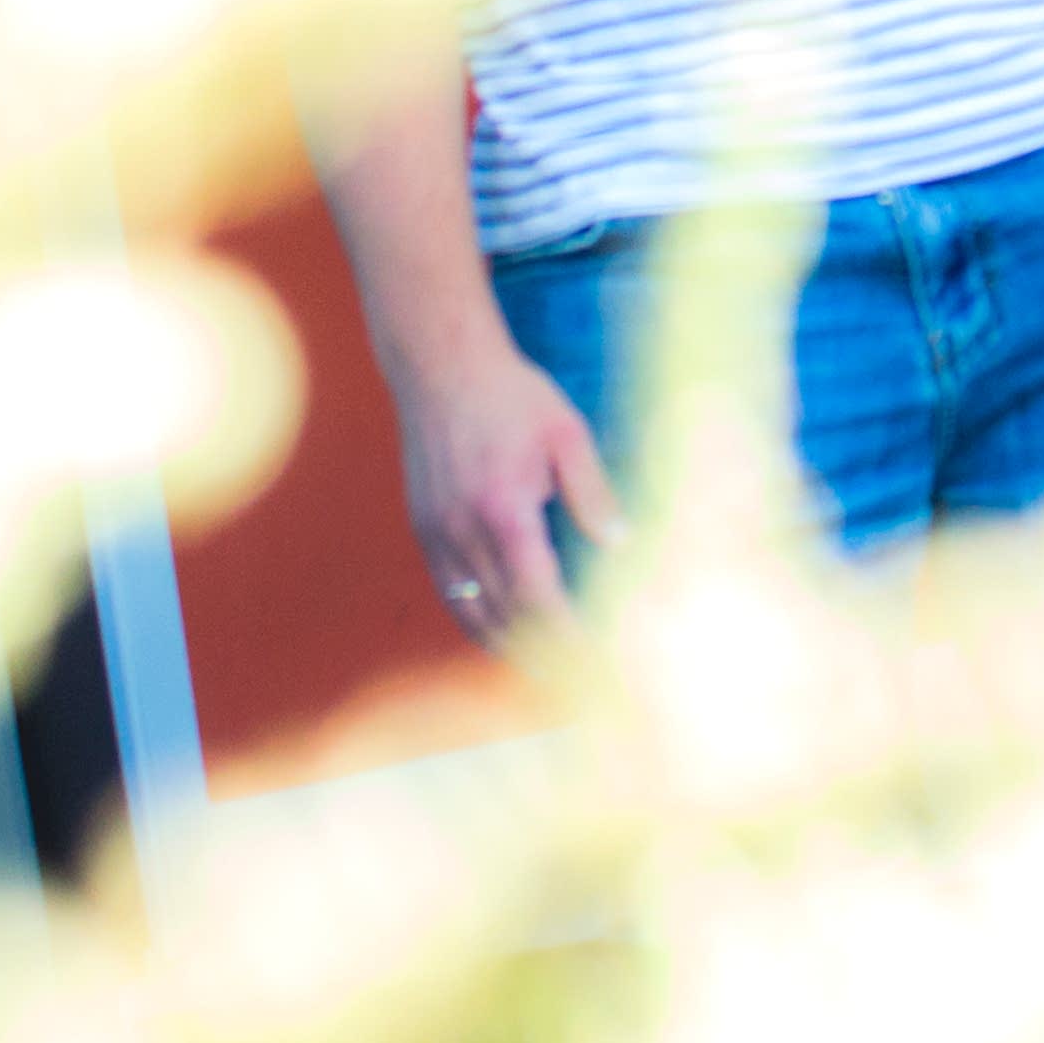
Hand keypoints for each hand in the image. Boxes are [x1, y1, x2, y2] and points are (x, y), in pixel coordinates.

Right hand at [393, 333, 622, 643]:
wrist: (441, 366)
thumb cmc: (512, 396)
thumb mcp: (566, 434)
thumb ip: (592, 492)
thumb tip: (621, 544)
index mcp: (504, 510)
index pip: (536, 596)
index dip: (564, 636)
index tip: (593, 659)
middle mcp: (463, 531)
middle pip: (502, 615)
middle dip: (539, 651)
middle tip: (577, 675)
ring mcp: (436, 533)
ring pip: (470, 611)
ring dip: (505, 644)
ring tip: (543, 665)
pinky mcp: (423, 528)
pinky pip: (449, 590)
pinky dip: (475, 617)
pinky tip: (501, 628)